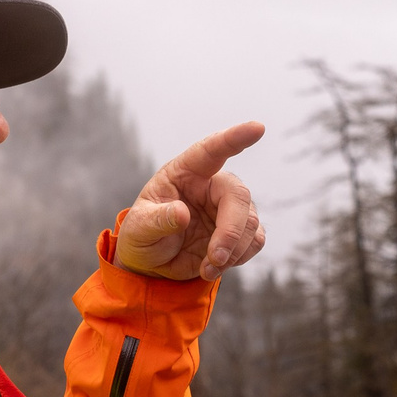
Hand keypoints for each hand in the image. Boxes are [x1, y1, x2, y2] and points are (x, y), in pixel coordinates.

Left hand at [114, 123, 266, 280]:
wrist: (153, 265)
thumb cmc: (143, 237)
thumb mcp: (139, 230)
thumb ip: (157, 220)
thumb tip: (181, 213)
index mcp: (185, 173)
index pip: (211, 150)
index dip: (235, 138)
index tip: (257, 128)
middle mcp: (211, 186)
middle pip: (239, 196)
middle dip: (231, 231)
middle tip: (214, 258)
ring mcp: (228, 208)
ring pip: (251, 221)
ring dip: (232, 250)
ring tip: (206, 267)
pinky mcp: (240, 231)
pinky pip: (255, 239)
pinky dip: (239, 257)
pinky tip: (216, 265)